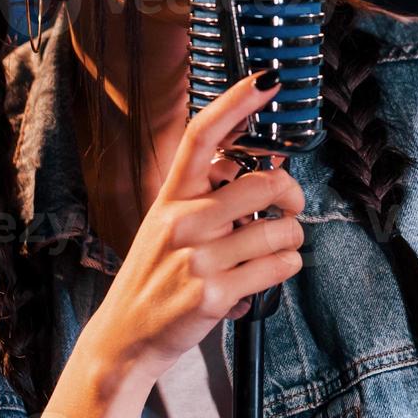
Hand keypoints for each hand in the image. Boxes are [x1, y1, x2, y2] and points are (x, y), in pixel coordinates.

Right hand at [86, 70, 305, 385]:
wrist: (125, 339)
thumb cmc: (158, 276)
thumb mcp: (170, 224)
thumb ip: (209, 195)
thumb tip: (266, 167)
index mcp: (171, 197)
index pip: (202, 136)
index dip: (237, 103)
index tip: (268, 79)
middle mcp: (182, 222)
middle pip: (264, 184)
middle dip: (292, 196)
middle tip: (290, 209)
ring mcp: (197, 259)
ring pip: (281, 230)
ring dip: (291, 240)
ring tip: (274, 251)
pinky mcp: (213, 295)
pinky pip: (279, 267)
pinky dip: (285, 268)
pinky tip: (266, 274)